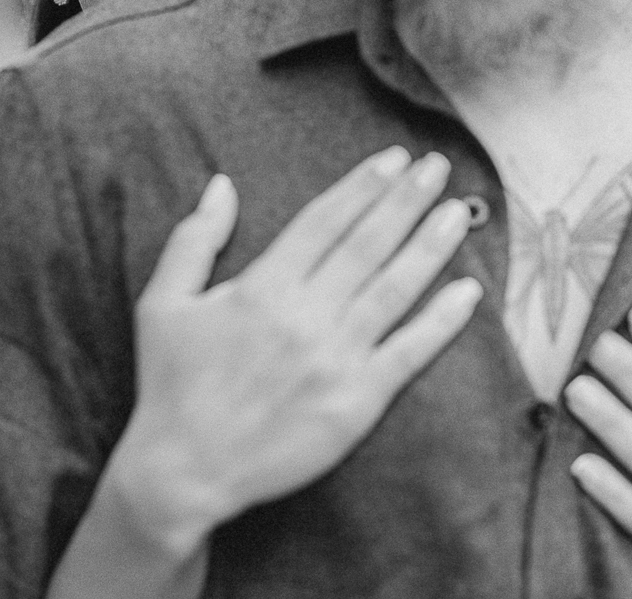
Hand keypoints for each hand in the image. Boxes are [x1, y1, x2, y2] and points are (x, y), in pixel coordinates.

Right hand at [113, 147, 481, 547]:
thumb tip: (223, 182)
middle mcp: (304, 315)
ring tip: (459, 212)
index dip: (364, 185)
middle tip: (437, 167)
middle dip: (407, 200)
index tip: (394, 159)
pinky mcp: (358, 400)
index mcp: (262, 288)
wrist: (184, 472)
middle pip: (368, 244)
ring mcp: (335, 357)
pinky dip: (442, 320)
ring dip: (431, 246)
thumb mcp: (163, 302)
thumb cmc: (172, 385)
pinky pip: (409, 351)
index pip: (325, 221)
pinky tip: (468, 290)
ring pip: (395, 288)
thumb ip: (195, 238)